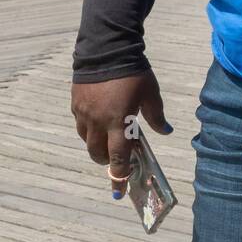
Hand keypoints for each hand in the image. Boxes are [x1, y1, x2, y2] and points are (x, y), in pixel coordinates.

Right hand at [71, 69, 171, 197]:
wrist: (107, 49)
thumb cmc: (133, 72)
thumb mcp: (150, 94)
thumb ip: (156, 116)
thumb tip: (166, 131)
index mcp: (118, 122)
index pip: (118, 157)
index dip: (119, 176)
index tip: (119, 192)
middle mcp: (97, 121)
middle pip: (98, 153)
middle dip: (107, 162)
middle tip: (116, 160)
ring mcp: (83, 113)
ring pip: (86, 140)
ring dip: (96, 146)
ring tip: (107, 141)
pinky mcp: (75, 103)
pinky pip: (80, 124)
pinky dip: (88, 129)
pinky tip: (98, 122)